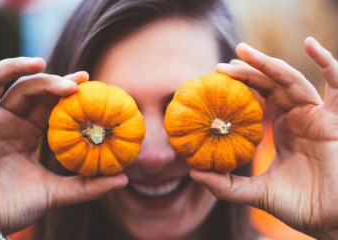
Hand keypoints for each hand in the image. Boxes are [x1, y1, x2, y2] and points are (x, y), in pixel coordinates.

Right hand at [0, 57, 127, 234]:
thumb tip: (123, 179)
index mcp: (31, 136)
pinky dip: (11, 68)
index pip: (55, 110)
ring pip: (22, 85)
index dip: (74, 100)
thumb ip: (86, 187)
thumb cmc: (10, 207)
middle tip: (86, 81)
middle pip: (42, 94)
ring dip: (45, 78)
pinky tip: (36, 64)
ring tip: (70, 83)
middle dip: (64, 84)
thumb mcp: (54, 194)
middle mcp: (15, 122)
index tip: (98, 94)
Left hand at [190, 37, 337, 238]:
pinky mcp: (335, 119)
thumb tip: (193, 174)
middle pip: (271, 84)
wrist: (330, 220)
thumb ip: (225, 185)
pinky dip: (327, 62)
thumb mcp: (255, 192)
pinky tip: (310, 43)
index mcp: (283, 127)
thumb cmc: (298, 206)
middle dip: (248, 70)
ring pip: (291, 79)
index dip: (241, 85)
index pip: (259, 97)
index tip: (215, 78)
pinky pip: (337, 84)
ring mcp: (317, 115)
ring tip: (241, 52)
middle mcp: (299, 116)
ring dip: (268, 63)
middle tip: (221, 65)